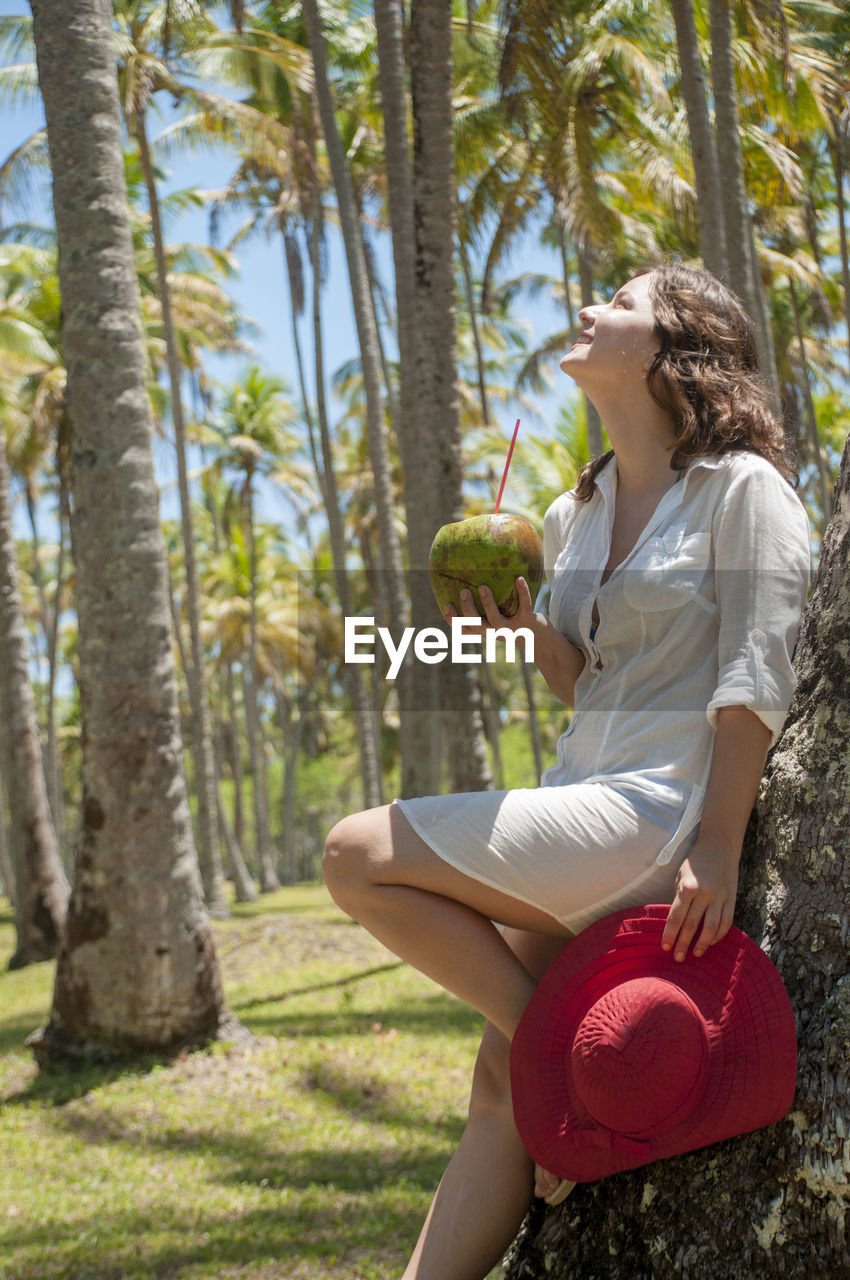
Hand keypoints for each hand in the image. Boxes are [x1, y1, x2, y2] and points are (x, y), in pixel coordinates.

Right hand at [444, 576, 537, 632]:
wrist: (539, 640)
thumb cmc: (513, 624)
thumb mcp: (497, 618)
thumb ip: (485, 606)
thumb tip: (475, 577)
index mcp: (485, 631)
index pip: (464, 629)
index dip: (453, 619)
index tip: (447, 603)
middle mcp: (495, 632)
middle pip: (476, 624)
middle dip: (468, 608)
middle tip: (464, 591)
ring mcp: (511, 628)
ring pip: (495, 618)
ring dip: (488, 603)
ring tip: (483, 586)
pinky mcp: (527, 622)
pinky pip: (524, 606)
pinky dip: (522, 592)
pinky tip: (519, 578)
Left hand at [661, 836, 738, 962]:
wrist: (719, 845)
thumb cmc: (695, 861)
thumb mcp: (680, 875)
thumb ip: (679, 897)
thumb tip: (676, 921)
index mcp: (687, 887)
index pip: (676, 917)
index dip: (670, 934)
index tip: (665, 947)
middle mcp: (704, 894)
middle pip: (692, 925)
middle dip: (683, 943)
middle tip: (677, 958)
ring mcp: (720, 897)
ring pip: (711, 928)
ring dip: (703, 944)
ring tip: (696, 954)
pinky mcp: (732, 899)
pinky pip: (726, 921)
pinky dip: (719, 934)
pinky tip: (712, 942)